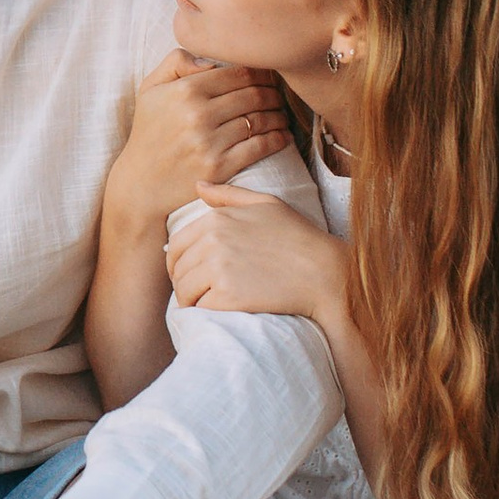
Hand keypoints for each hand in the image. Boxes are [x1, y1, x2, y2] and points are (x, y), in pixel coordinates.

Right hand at [104, 51, 293, 238]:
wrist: (141, 183)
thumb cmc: (149, 132)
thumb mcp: (150, 88)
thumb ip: (176, 62)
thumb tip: (211, 60)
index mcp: (184, 90)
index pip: (238, 73)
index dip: (260, 72)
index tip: (268, 76)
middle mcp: (198, 114)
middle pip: (253, 95)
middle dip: (273, 93)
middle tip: (278, 95)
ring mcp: (209, 142)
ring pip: (260, 120)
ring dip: (278, 115)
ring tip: (281, 115)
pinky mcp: (219, 167)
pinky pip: (259, 147)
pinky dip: (277, 139)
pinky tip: (282, 135)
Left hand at [168, 187, 345, 320]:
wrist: (324, 272)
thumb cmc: (299, 237)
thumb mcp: (267, 204)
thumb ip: (228, 194)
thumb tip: (198, 185)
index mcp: (216, 219)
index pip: (175, 245)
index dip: (178, 264)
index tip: (190, 274)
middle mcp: (212, 241)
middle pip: (177, 270)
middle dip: (184, 283)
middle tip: (198, 293)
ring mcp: (219, 268)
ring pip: (184, 291)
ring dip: (191, 301)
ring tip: (207, 304)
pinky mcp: (228, 295)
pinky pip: (200, 308)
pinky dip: (206, 312)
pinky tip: (221, 312)